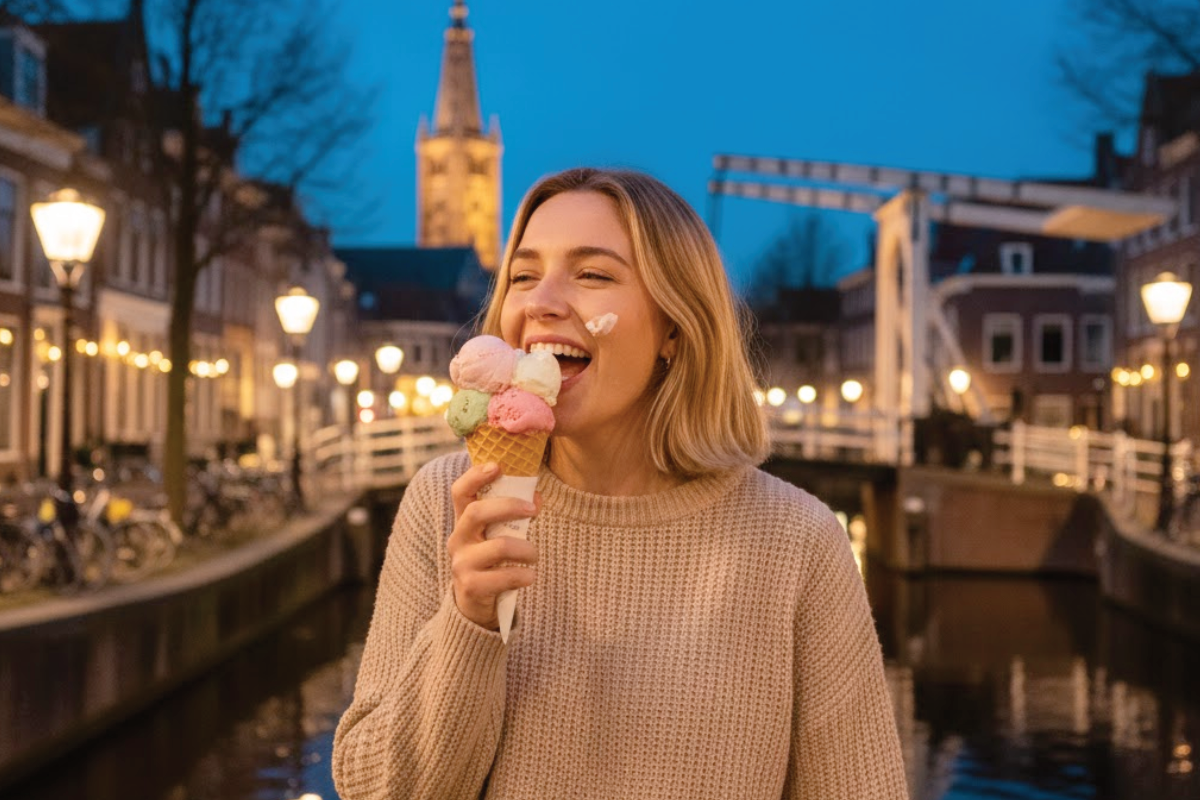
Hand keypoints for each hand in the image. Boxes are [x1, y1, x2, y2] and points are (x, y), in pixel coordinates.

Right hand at [448, 462, 539, 629]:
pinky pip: (504, 576)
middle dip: (509, 506)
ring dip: (526, 549)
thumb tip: (537, 497)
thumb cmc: (492, 561)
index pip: (460, 492)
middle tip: (534, 510)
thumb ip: (514, 515)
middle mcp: (458, 539)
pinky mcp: (471, 587)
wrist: (475, 604)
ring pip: (498, 546)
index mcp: (464, 522)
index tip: (498, 465)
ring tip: (534, 556)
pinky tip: (529, 576)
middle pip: (477, 512)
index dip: (475, 476)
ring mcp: (462, 564)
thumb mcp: (497, 535)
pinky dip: (524, 575)